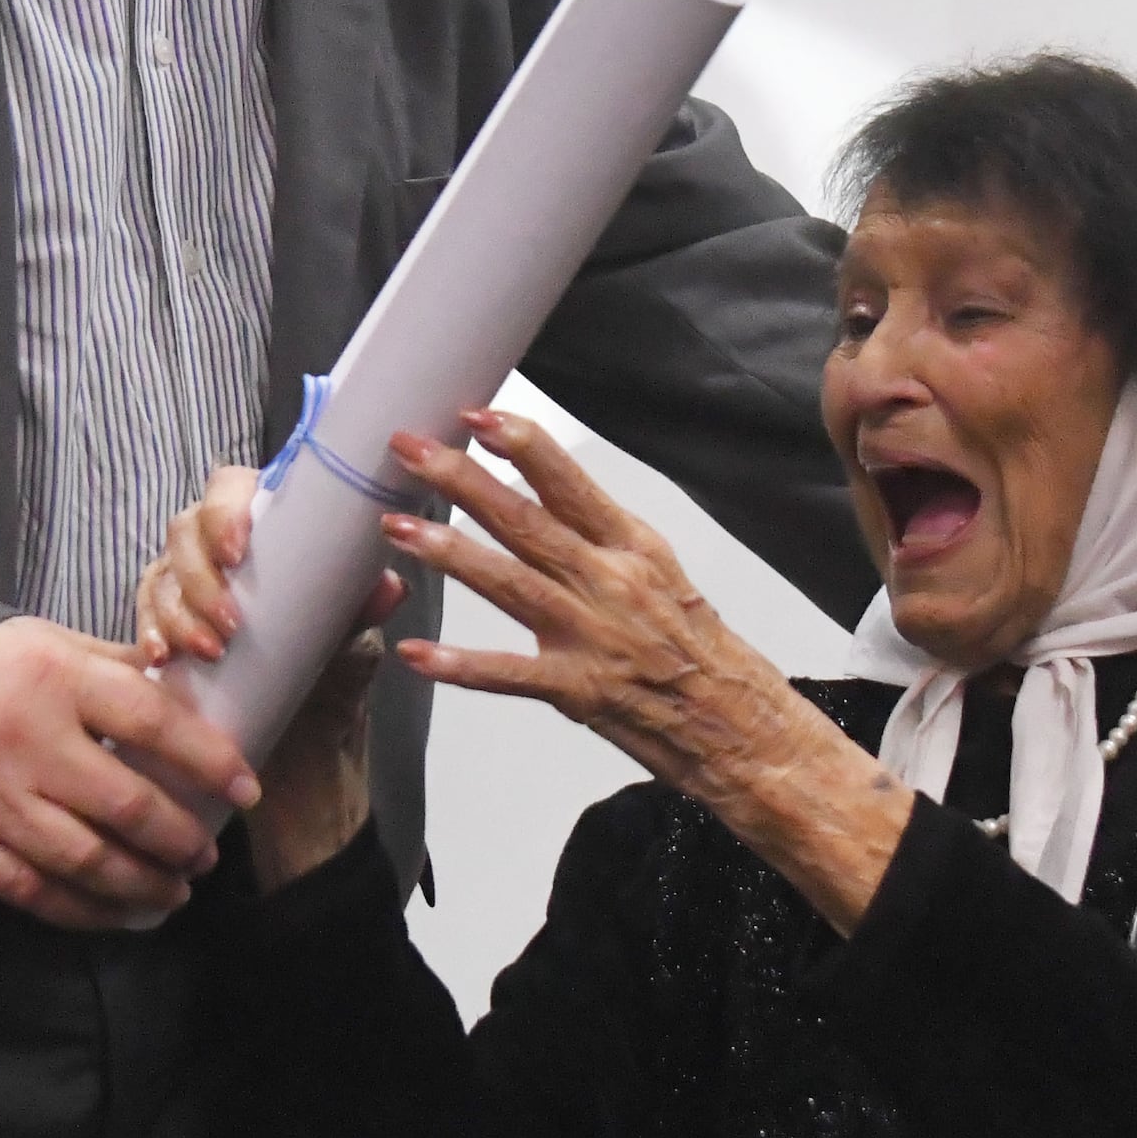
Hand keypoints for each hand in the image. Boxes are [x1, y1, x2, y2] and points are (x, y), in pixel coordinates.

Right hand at [0, 616, 257, 931]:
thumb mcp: (48, 640)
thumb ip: (115, 666)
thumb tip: (188, 684)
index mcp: (60, 680)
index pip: (154, 724)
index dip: (209, 760)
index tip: (246, 787)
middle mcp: (32, 743)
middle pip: (127, 807)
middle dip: (180, 841)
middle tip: (204, 855)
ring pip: (87, 861)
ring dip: (143, 885)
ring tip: (174, 892)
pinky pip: (36, 892)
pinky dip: (84, 911)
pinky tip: (116, 914)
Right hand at [132, 467, 399, 886]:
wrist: (306, 767)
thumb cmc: (330, 691)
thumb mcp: (349, 653)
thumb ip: (360, 616)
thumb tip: (389, 587)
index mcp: (269, 538)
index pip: (231, 489)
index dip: (225, 508)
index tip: (236, 548)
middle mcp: (220, 558)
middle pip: (185, 531)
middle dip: (201, 575)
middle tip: (228, 623)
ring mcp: (187, 596)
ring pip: (159, 577)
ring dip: (178, 612)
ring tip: (207, 651)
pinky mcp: (165, 641)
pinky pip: (142, 624)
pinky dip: (149, 636)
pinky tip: (160, 659)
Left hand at [376, 406, 799, 795]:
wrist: (739, 723)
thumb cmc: (695, 647)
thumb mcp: (656, 572)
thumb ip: (597, 535)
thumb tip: (541, 492)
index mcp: (630, 546)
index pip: (569, 483)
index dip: (520, 445)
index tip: (473, 415)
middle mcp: (609, 581)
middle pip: (526, 521)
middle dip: (461, 480)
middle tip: (409, 449)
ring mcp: (592, 635)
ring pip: (510, 582)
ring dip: (449, 552)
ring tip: (397, 527)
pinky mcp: (579, 689)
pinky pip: (509, 674)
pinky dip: (460, 665)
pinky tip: (417, 654)